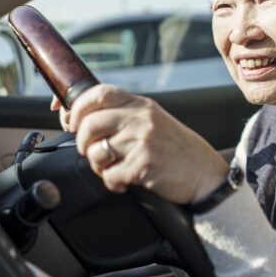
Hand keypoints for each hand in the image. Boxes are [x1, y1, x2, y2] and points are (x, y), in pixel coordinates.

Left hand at [54, 84, 228, 204]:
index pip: (98, 93)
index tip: (70, 119)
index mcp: (140, 105)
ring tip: (114, 168)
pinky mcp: (143, 165)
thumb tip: (81, 119)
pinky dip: (113, 183)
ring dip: (98, 166)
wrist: (206, 174)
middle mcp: (140, 119)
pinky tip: (126, 181)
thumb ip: (124, 116)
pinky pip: (110, 176)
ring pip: (95, 152)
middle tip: (92, 152)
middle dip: (83, 143)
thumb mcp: (153, 121)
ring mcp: (142, 142)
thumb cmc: (178, 150)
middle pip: (89, 124)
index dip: (76, 106)